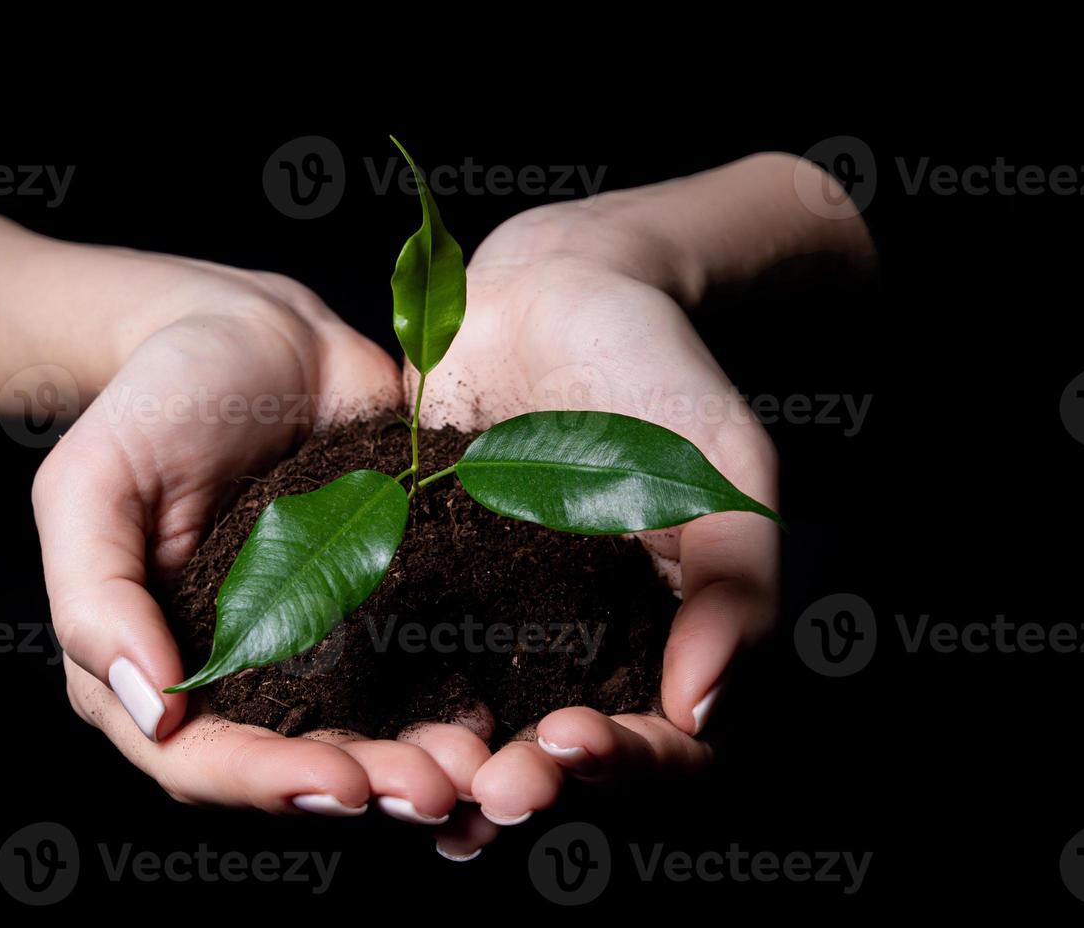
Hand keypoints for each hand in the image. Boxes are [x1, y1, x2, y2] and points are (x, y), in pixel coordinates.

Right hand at [0, 214, 464, 818]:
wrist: (254, 331)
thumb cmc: (153, 399)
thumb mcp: (90, 483)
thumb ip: (94, 599)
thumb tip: (154, 712)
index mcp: (149, 664)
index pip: (198, 761)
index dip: (268, 783)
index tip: (342, 785)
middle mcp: (233, 675)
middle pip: (294, 766)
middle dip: (366, 787)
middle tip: (437, 791)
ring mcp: (312, 644)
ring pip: (365, 734)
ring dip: (421, 763)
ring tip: (478, 768)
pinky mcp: (380, 605)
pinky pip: (419, 670)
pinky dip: (456, 699)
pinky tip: (501, 708)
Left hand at [391, 154, 872, 856]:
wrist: (555, 292)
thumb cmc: (662, 375)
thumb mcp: (722, 471)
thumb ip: (732, 584)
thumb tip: (704, 711)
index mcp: (671, 642)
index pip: (666, 747)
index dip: (624, 766)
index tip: (574, 744)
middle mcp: (583, 651)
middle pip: (562, 760)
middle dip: (528, 784)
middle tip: (488, 791)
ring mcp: (500, 627)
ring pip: (480, 729)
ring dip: (452, 770)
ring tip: (419, 786)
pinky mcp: (424, 590)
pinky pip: (404, 662)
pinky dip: (384, 704)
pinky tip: (352, 728)